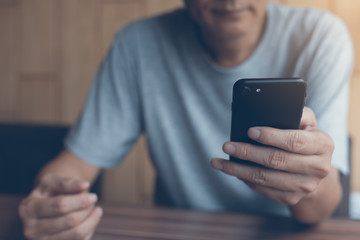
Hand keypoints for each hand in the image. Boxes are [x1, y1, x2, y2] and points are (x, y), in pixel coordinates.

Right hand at [19, 175, 102, 239]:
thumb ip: (67, 182)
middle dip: (87, 209)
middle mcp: (31, 229)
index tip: (94, 196)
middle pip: (70, 221)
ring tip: (96, 210)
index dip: (80, 200)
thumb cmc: (50, 191)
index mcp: (28, 209)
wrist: (46, 205)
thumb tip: (85, 185)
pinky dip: (89, 230)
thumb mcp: (53, 181)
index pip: (60, 205)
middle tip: (93, 201)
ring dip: (91, 220)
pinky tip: (90, 220)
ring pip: (76, 234)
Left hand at [211, 107, 333, 205]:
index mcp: (323, 145)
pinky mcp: (291, 198)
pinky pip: (263, 189)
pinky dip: (244, 179)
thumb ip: (296, 112)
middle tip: (227, 146)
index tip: (249, 131)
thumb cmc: (305, 138)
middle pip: (276, 161)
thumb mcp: (307, 121)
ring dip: (238, 170)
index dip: (271, 136)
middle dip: (247, 152)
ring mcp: (305, 187)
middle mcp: (318, 168)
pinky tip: (232, 170)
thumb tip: (274, 108)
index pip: (294, 141)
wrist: (315, 170)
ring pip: (265, 178)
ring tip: (219, 162)